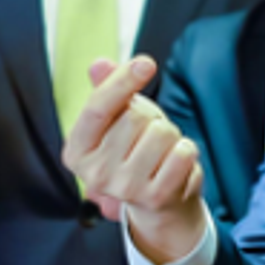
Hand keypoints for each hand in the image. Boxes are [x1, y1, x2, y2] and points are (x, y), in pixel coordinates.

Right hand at [61, 57, 207, 262]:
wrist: (156, 201)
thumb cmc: (134, 151)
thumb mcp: (116, 119)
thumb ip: (107, 91)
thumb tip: (99, 64)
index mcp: (77, 150)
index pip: (97, 108)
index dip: (121, 81)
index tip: (145, 63)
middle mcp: (94, 174)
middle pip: (135, 117)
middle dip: (150, 117)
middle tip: (147, 136)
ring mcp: (124, 188)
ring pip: (162, 132)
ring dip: (170, 134)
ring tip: (161, 151)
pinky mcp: (155, 197)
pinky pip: (183, 152)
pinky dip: (186, 149)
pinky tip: (174, 163)